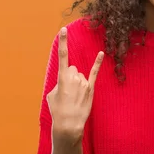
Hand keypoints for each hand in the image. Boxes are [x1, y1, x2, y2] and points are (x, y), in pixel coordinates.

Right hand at [46, 27, 103, 143]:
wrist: (69, 124)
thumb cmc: (58, 110)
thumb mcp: (51, 95)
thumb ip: (58, 83)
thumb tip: (66, 81)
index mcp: (62, 77)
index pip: (62, 56)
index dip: (63, 42)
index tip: (63, 30)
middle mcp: (74, 77)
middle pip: (72, 69)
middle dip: (69, 78)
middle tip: (67, 92)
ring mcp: (83, 82)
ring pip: (79, 76)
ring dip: (76, 83)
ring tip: (73, 97)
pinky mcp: (90, 88)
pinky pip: (94, 72)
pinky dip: (97, 63)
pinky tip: (101, 53)